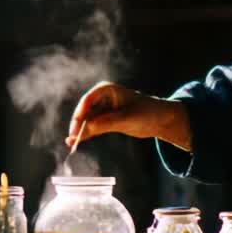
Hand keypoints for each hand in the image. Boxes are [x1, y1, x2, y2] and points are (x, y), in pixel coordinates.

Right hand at [66, 81, 190, 150]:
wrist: (160, 119)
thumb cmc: (147, 112)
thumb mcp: (128, 118)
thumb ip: (108, 122)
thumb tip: (89, 128)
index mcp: (106, 90)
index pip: (87, 100)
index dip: (80, 114)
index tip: (76, 128)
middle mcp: (102, 98)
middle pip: (85, 111)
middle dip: (78, 124)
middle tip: (73, 138)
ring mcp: (103, 109)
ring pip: (87, 121)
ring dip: (80, 131)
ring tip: (71, 143)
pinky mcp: (106, 120)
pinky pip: (93, 127)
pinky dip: (86, 134)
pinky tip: (75, 142)